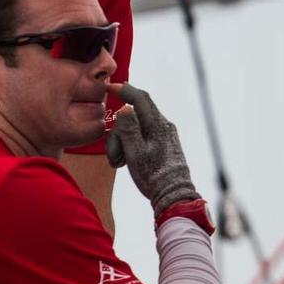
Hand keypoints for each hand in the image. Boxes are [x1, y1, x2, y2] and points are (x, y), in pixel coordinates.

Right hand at [105, 83, 199, 215]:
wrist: (174, 196)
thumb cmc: (154, 175)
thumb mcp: (135, 152)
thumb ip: (128, 129)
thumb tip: (125, 108)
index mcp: (157, 124)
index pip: (140, 98)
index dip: (124, 90)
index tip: (109, 87)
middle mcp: (163, 126)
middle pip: (133, 116)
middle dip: (118, 132)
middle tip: (114, 155)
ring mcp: (163, 135)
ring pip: (135, 128)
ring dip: (122, 142)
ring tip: (119, 162)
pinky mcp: (162, 145)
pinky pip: (141, 137)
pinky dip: (130, 146)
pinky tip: (126, 161)